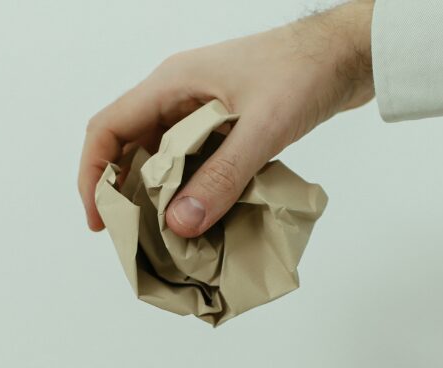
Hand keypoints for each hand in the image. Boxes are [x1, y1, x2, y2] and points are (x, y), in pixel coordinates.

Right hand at [77, 1, 373, 237]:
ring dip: (159, 194)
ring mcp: (203, 108)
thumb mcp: (262, 128)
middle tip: (133, 239)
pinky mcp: (228, 123)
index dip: (94, 175)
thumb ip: (221, 176)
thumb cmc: (304, 74)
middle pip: (130, 145)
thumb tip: (179, 224)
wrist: (349, 54)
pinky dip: (190, 188)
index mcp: (172, 85)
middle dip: (124, 193)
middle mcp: (179, 95)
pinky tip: (202, 217)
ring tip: (164, 237)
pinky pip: (194, 159)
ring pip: (162, 156)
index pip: (108, 128)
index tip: (99, 220)